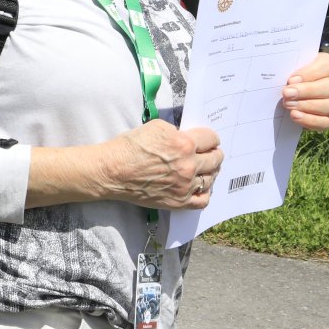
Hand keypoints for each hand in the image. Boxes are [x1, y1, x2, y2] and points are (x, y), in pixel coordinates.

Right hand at [99, 120, 223, 209]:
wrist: (112, 171)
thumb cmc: (129, 147)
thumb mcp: (154, 126)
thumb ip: (176, 132)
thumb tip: (188, 138)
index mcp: (183, 144)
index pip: (211, 138)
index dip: (210, 137)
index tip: (209, 140)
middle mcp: (188, 166)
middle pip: (216, 159)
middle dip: (214, 153)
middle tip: (210, 153)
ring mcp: (185, 186)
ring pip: (212, 178)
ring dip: (210, 171)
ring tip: (204, 168)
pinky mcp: (179, 201)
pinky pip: (204, 200)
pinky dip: (205, 192)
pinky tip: (200, 186)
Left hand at [281, 51, 328, 129]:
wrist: (289, 87)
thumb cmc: (290, 71)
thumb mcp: (291, 64)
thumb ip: (290, 65)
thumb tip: (287, 78)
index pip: (328, 67)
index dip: (310, 73)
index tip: (291, 79)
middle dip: (307, 91)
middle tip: (286, 93)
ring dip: (308, 106)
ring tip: (288, 104)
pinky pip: (326, 122)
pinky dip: (310, 120)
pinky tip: (295, 115)